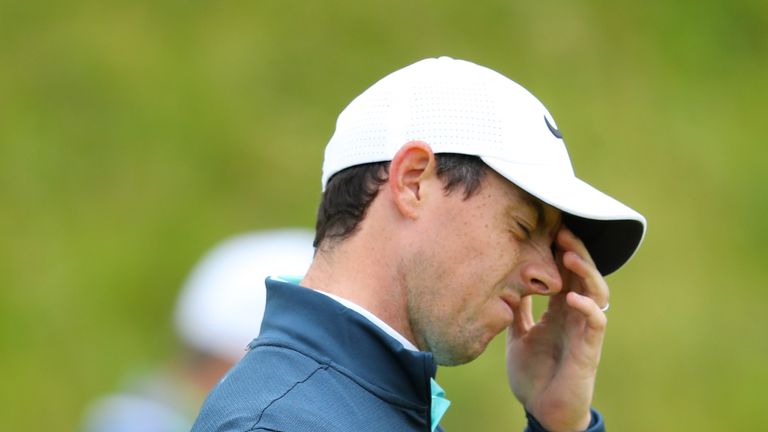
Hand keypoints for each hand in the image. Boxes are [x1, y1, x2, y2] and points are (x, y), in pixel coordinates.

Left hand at [506, 227, 608, 430]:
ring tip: (569, 255)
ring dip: (586, 272)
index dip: (559, 252)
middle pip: (584, 275)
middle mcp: (575, 316)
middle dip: (575, 251)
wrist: (541, 411)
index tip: (546, 228)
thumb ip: (517, 311)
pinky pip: (596, 323)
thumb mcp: (518, 335)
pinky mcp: (589, 350)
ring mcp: (584, 331)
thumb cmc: (534, 375)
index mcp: (559, 311)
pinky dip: (587, 308)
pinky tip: (572, 298)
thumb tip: (505, 282)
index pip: (565, 273)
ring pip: (597, 293)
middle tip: (561, 230)